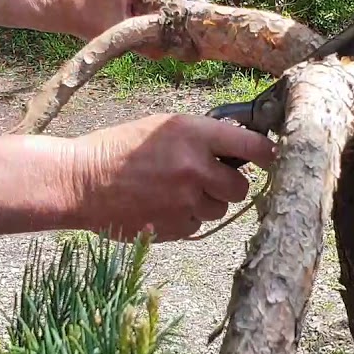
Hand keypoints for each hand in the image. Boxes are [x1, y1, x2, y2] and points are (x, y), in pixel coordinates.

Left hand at [46, 0, 195, 54]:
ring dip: (159, 8)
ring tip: (141, 23)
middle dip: (171, 12)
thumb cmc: (82, 16)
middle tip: (159, 32)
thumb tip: (177, 52)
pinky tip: (135, 15)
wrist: (56, 1)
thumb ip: (149, 42)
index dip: (185, 11)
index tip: (179, 31)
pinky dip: (150, 3)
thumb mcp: (118, 33)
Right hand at [62, 114, 276, 240]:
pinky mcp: (174, 227)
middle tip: (206, 179)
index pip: (251, 146)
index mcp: (193, 133)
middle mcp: (194, 167)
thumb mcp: (161, 127)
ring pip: (218, 210)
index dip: (267, 155)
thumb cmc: (118, 149)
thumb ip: (201, 136)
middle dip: (227, 185)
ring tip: (173, 191)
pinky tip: (159, 205)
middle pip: (239, 188)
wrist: (81, 182)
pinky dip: (185, 219)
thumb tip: (239, 149)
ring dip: (204, 203)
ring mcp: (185, 200)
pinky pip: (196, 226)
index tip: (272, 159)